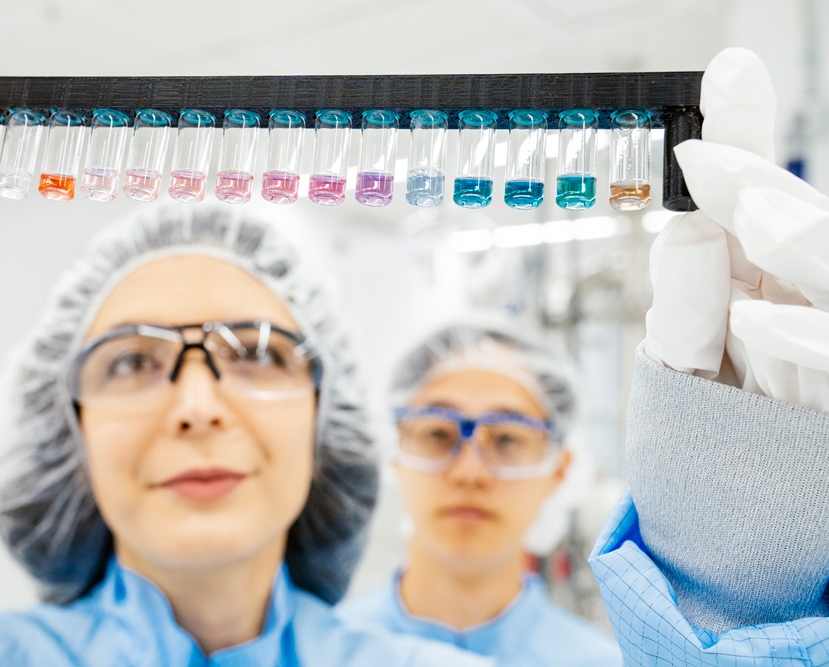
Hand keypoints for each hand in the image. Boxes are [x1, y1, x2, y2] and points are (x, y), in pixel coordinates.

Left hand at [644, 48, 828, 411]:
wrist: (737, 535)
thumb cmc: (713, 445)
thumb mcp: (687, 370)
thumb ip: (685, 312)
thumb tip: (687, 230)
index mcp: (763, 286)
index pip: (758, 200)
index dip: (748, 135)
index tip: (730, 72)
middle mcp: (803, 306)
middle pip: (795, 227)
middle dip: (760, 184)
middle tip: (711, 155)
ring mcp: (823, 349)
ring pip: (828, 280)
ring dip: (794, 240)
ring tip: (746, 213)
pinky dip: (799, 339)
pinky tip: (750, 315)